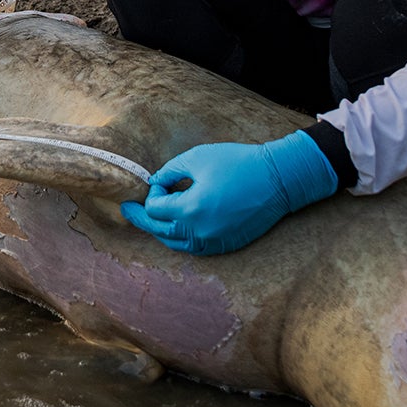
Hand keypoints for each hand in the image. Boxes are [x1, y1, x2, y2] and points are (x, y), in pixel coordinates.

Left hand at [120, 130, 338, 254]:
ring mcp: (214, 242)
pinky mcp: (226, 245)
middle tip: (128, 211)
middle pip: (160, 231)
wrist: (277, 179)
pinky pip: (195, 248)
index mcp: (190, 210)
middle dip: (143, 219)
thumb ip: (169, 172)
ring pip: (176, 244)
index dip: (153, 195)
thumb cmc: (238, 163)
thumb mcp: (197, 158)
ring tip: (151, 220)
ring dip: (161, 231)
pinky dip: (181, 239)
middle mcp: (199, 232)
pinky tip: (176, 228)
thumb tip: (155, 183)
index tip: (161, 182)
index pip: (155, 210)